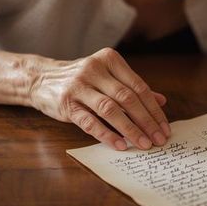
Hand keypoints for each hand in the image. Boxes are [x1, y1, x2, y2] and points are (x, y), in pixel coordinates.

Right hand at [29, 48, 170, 150]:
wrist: (41, 79)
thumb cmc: (83, 79)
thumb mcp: (108, 77)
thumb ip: (133, 87)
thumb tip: (161, 102)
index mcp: (110, 60)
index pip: (139, 87)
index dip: (154, 109)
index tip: (164, 127)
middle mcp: (94, 69)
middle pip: (127, 98)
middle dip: (146, 121)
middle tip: (159, 139)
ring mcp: (79, 86)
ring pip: (110, 109)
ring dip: (130, 129)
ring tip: (144, 144)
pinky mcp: (66, 104)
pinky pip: (90, 122)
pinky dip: (107, 135)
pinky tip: (120, 145)